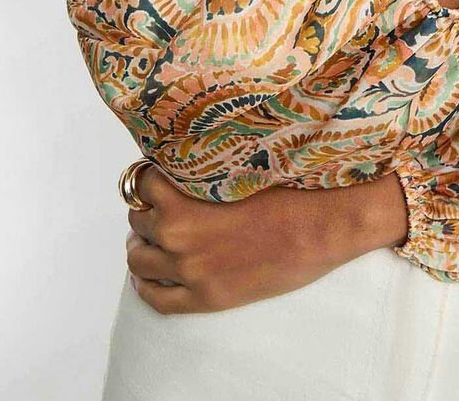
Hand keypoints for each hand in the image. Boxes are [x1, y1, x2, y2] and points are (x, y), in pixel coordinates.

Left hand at [124, 163, 406, 313]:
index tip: (157, 180)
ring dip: (142, 247)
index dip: (149, 180)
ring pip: (138, 260)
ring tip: (152, 241)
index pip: (141, 183)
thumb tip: (184, 159)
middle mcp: (177, 233)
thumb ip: (203, 167)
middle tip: (159, 209)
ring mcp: (189, 269)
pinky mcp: (204, 297)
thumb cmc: (288, 187)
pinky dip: (146, 286)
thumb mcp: (237, 164)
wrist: (320, 226)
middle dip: (146, 212)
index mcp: (183, 195)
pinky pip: (155, 298)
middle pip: (137, 220)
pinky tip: (150, 277)